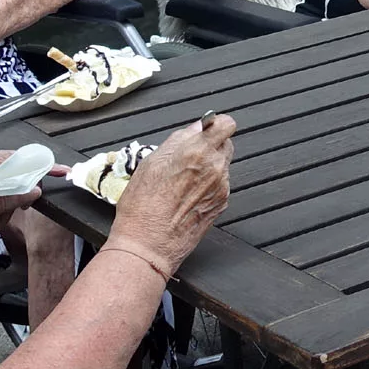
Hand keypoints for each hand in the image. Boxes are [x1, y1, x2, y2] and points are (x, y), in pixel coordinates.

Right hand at [106, 116, 234, 273]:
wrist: (148, 244)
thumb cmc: (142, 205)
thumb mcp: (151, 161)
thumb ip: (179, 140)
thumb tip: (195, 128)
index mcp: (197, 151)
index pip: (226, 124)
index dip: (216, 124)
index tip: (207, 129)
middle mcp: (214, 167)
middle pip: (226, 143)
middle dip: (211, 145)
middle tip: (189, 156)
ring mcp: (221, 187)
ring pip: (222, 165)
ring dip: (209, 166)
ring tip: (184, 180)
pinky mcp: (221, 204)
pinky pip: (220, 184)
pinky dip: (208, 185)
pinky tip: (187, 195)